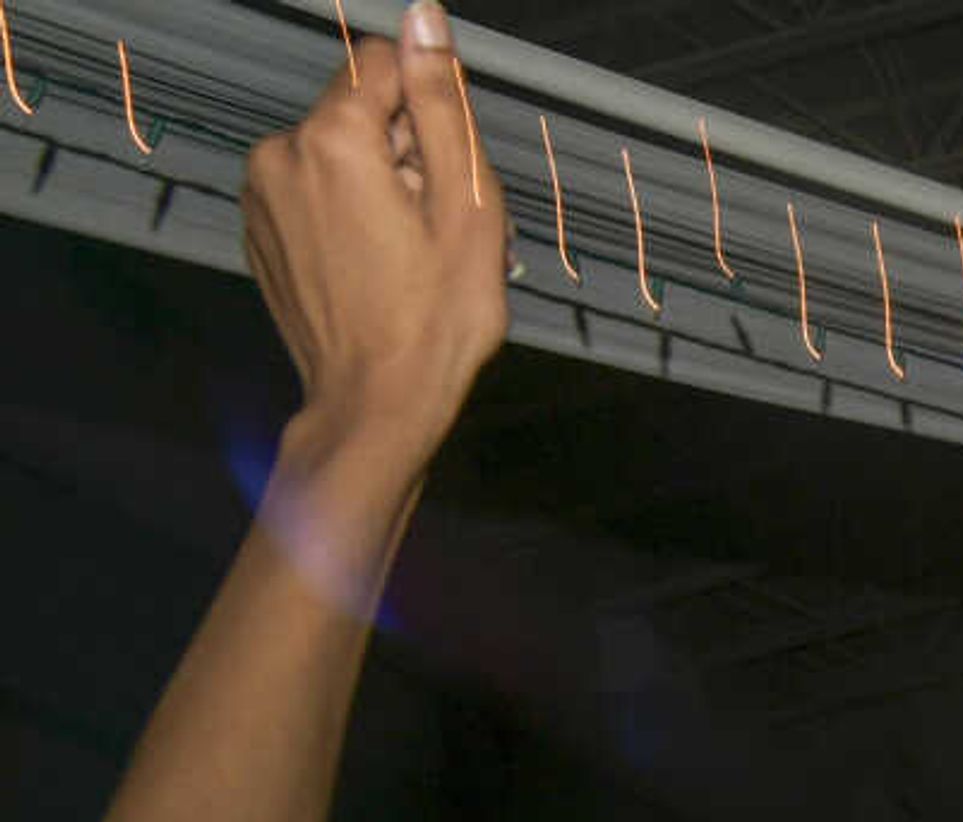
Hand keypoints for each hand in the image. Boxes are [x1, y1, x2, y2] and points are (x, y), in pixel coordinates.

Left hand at [241, 3, 508, 482]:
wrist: (374, 404)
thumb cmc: (435, 319)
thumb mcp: (467, 207)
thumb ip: (440, 102)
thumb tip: (424, 20)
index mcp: (334, 138)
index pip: (385, 65)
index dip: (428, 115)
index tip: (443, 179)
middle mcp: (281, 152)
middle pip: (357, 113)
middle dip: (401, 154)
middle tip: (432, 231)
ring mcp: (261, 193)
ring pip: (334, 153)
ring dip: (375, 186)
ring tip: (404, 256)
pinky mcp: (258, 228)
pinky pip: (311, 192)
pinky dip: (344, 215)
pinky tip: (372, 269)